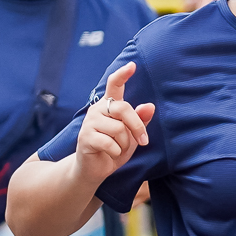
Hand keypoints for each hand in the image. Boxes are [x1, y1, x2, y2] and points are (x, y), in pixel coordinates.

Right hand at [75, 63, 155, 182]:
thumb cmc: (114, 149)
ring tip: (118, 149)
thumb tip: (150, 106)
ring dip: (125, 143)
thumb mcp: (132, 135)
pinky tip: (110, 154)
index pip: (114, 84)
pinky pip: (110, 143)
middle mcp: (98, 109)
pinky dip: (116, 152)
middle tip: (143, 141)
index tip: (132, 65)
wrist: (95, 170)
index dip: (123, 74)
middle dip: (138, 127)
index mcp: (109, 105)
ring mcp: (90, 122)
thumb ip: (140, 120)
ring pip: (119, 128)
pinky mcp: (85, 137)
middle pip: (124, 108)